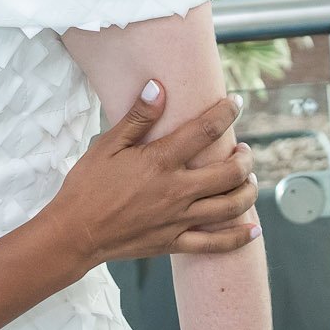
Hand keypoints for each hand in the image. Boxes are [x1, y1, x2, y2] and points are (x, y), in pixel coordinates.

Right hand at [47, 85, 255, 265]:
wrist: (75, 232)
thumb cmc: (87, 185)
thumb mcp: (107, 145)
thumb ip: (137, 117)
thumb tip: (158, 86)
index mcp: (160, 162)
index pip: (205, 131)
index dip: (226, 113)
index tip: (236, 103)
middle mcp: (177, 191)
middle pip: (229, 172)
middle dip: (245, 158)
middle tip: (244, 150)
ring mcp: (179, 219)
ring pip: (230, 206)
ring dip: (248, 190)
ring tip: (249, 179)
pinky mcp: (175, 242)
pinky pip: (216, 243)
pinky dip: (239, 237)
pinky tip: (254, 229)